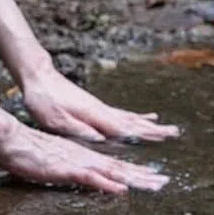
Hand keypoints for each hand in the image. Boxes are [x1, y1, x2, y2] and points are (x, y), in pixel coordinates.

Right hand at [0, 119, 168, 193]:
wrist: (9, 138)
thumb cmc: (26, 150)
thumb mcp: (52, 161)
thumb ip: (68, 167)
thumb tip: (81, 174)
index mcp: (81, 155)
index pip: (112, 165)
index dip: (134, 171)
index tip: (153, 177)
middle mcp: (83, 157)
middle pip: (118, 168)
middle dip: (142, 175)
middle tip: (165, 183)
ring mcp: (75, 162)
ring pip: (110, 172)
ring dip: (133, 178)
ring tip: (154, 184)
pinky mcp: (65, 168)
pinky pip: (90, 178)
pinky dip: (107, 183)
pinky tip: (121, 189)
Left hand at [21, 65, 179, 142]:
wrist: (37, 74)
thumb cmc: (43, 99)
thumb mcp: (55, 118)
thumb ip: (78, 129)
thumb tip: (101, 140)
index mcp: (93, 115)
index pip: (123, 128)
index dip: (142, 135)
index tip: (163, 139)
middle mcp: (100, 110)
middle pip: (132, 122)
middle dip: (153, 129)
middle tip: (175, 133)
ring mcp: (99, 106)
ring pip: (129, 117)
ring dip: (149, 124)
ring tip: (168, 128)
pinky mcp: (94, 105)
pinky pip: (121, 113)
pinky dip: (136, 117)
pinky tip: (146, 117)